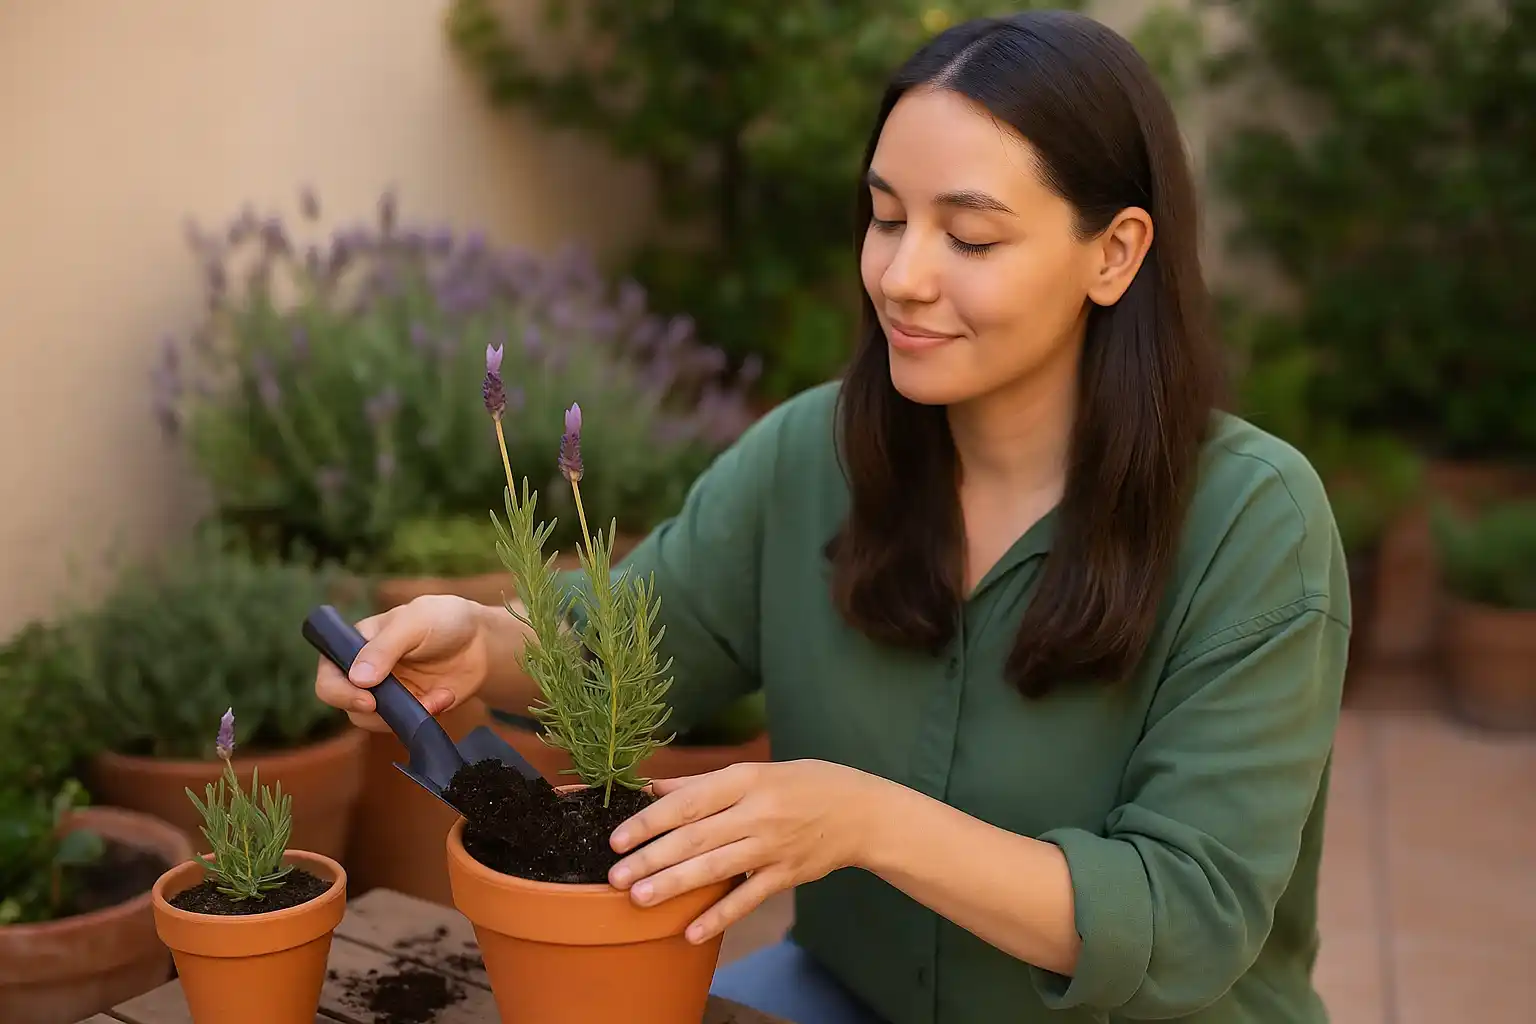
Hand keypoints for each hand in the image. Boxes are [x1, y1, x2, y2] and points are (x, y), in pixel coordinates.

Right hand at [313, 595, 490, 731]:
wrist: (482, 641)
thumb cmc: (443, 620)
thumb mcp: (414, 622)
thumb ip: (385, 648)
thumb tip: (357, 679)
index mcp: (357, 644)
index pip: (328, 672)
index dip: (338, 690)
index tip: (367, 699)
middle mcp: (365, 672)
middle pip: (345, 703)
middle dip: (371, 710)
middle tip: (400, 706)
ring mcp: (387, 693)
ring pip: (372, 721)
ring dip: (403, 714)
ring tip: (437, 695)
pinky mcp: (409, 710)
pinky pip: (406, 725)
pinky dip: (426, 716)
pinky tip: (445, 696)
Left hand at [606, 759, 884, 943]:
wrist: (861, 812)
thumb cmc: (804, 784)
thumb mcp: (756, 771)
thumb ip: (703, 783)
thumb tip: (653, 788)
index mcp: (746, 780)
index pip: (689, 802)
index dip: (651, 820)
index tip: (618, 837)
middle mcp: (758, 813)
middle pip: (697, 838)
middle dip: (653, 858)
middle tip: (616, 876)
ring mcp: (772, 847)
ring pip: (716, 868)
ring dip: (675, 885)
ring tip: (640, 898)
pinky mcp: (785, 876)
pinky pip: (747, 899)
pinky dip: (720, 916)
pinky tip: (691, 931)